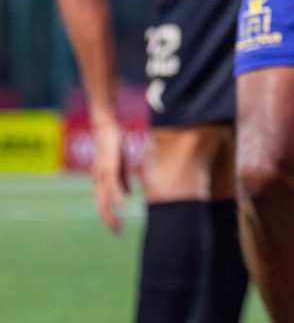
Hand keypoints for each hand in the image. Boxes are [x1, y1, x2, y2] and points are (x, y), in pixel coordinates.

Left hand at [90, 114, 129, 233]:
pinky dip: (117, 198)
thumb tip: (126, 196)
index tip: (118, 227)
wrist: (107, 128)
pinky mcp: (108, 167)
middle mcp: (99, 181)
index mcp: (102, 181)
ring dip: (111, 214)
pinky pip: (112, 186)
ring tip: (118, 225)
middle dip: (109, 221)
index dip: (110, 217)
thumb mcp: (121, 166)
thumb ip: (123, 181)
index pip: (104, 204)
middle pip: (101, 206)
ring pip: (104, 199)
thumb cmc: (114, 146)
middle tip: (118, 233)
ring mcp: (102, 174)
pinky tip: (122, 206)